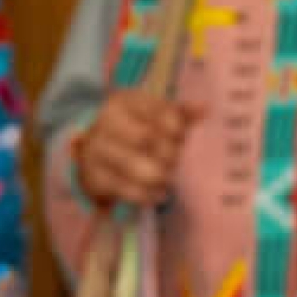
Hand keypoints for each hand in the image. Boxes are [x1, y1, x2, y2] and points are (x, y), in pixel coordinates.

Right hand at [73, 90, 197, 206]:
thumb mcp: (154, 114)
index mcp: (124, 101)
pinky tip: (158, 194)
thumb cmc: (134, 127)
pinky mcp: (94, 176)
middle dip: (169, 153)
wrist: (92, 149)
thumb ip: (180, 112)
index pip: (158, 112)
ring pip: (134, 165)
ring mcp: (96, 150)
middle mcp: (106, 122)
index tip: (181, 137)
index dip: (177, 127)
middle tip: (175, 159)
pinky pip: (125, 190)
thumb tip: (204, 109)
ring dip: (159, 175)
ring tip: (168, 177)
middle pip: (146, 138)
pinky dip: (147, 195)